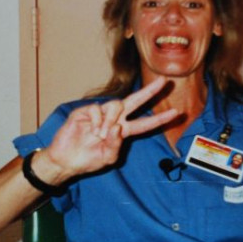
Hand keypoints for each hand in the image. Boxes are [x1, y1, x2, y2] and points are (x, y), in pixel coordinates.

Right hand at [40, 78, 177, 181]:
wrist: (65, 160)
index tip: (177, 112)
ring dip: (111, 121)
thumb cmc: (87, 160)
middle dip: (149, 91)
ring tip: (100, 135)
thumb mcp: (108, 157)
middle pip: (135, 102)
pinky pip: (98, 109)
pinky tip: (90, 131)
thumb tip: (118, 126)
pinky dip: (96, 121)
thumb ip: (117, 144)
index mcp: (122, 132)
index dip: (160, 119)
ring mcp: (100, 114)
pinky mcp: (85, 111)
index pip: (145, 123)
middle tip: (163, 81)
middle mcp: (114, 120)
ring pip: (116, 105)